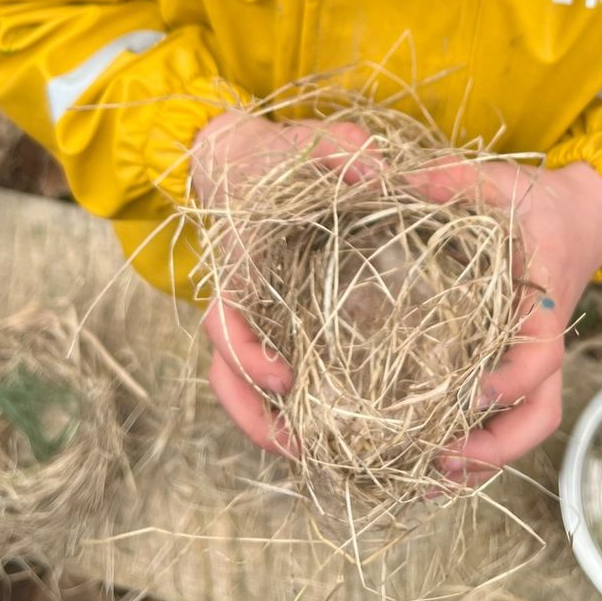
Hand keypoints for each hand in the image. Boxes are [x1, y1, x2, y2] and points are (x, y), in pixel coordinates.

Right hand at [192, 109, 375, 456]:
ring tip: (322, 457)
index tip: (283, 377)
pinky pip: (283, 375)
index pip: (224, 322)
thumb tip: (377, 171)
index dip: (245, 356)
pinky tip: (343, 428)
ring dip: (276, 426)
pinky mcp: (283, 327)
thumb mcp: (310, 143)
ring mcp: (260, 319)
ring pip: (250, 386)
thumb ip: (340, 152)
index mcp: (239, 265)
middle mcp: (243, 301)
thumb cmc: (278, 152)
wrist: (250, 160)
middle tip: (300, 448)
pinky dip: (301, 407)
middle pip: (228, 373)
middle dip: (255, 418)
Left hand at [410, 159, 601, 483]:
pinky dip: (478, 446)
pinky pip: (508, 416)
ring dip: (484, 459)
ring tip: (427, 477)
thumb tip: (405, 178)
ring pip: (527, 425)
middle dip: (496, 448)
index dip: (508, 382)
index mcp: (543, 300)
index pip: (539, 356)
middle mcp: (544, 340)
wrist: (583, 216)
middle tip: (440, 461)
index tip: (469, 395)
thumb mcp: (499, 180)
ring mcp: (534, 359)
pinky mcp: (518, 366)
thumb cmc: (537, 200)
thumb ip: (453, 177)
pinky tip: (432, 464)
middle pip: (540, 413)